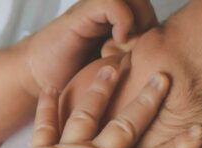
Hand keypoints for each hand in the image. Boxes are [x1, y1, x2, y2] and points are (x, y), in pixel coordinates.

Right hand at [14, 0, 156, 97]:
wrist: (36, 81)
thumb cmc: (71, 85)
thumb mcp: (114, 78)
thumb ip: (134, 69)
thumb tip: (165, 77)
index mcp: (116, 26)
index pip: (150, 16)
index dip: (157, 33)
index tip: (150, 58)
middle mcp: (107, 14)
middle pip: (144, 4)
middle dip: (151, 24)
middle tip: (142, 49)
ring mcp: (94, 11)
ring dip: (140, 19)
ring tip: (131, 44)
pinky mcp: (82, 14)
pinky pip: (112, 2)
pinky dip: (123, 20)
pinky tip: (118, 42)